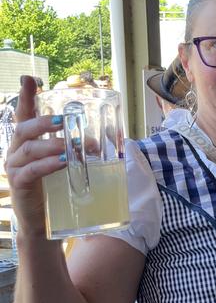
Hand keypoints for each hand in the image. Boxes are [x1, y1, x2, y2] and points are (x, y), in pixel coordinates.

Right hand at [5, 76, 65, 234]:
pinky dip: (47, 165)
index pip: (25, 115)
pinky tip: (61, 163)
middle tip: (64, 120)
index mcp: (29, 142)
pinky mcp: (20, 185)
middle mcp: (18, 151)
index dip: (27, 96)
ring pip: (28, 149)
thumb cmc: (58, 189)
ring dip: (52, 144)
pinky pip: (30, 171)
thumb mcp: (68, 164)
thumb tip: (113, 137)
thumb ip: (80, 149)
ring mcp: (16, 168)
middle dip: (44, 121)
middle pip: (24, 128)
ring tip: (70, 147)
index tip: (30, 78)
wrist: (46, 223)